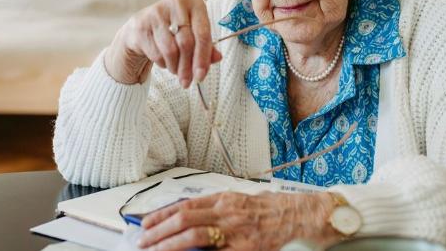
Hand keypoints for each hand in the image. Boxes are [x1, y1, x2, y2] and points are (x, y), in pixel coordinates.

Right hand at [105, 0, 221, 86]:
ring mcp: (156, 13)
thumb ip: (207, 47)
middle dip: (188, 67)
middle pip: (186, 43)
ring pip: (171, 50)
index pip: (202, 34)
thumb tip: (217, 58)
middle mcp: (176, 3)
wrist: (142, 28)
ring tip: (175, 69)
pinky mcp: (141, 25)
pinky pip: (156, 53)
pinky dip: (162, 63)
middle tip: (187, 82)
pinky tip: (163, 60)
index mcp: (194, 3)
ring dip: (175, 67)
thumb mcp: (193, 35)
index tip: (201, 76)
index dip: (203, 58)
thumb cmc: (174, 32)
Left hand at [137, 191, 340, 250]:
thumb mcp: (242, 201)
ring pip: (194, 237)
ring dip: (169, 245)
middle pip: (184, 220)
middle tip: (142, 242)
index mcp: (225, 199)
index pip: (184, 206)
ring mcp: (236, 232)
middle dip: (159, 232)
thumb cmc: (274, 210)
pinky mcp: (247, 249)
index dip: (161, 215)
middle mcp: (227, 212)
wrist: (304, 216)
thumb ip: (217, 210)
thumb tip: (188, 219)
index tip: (145, 224)